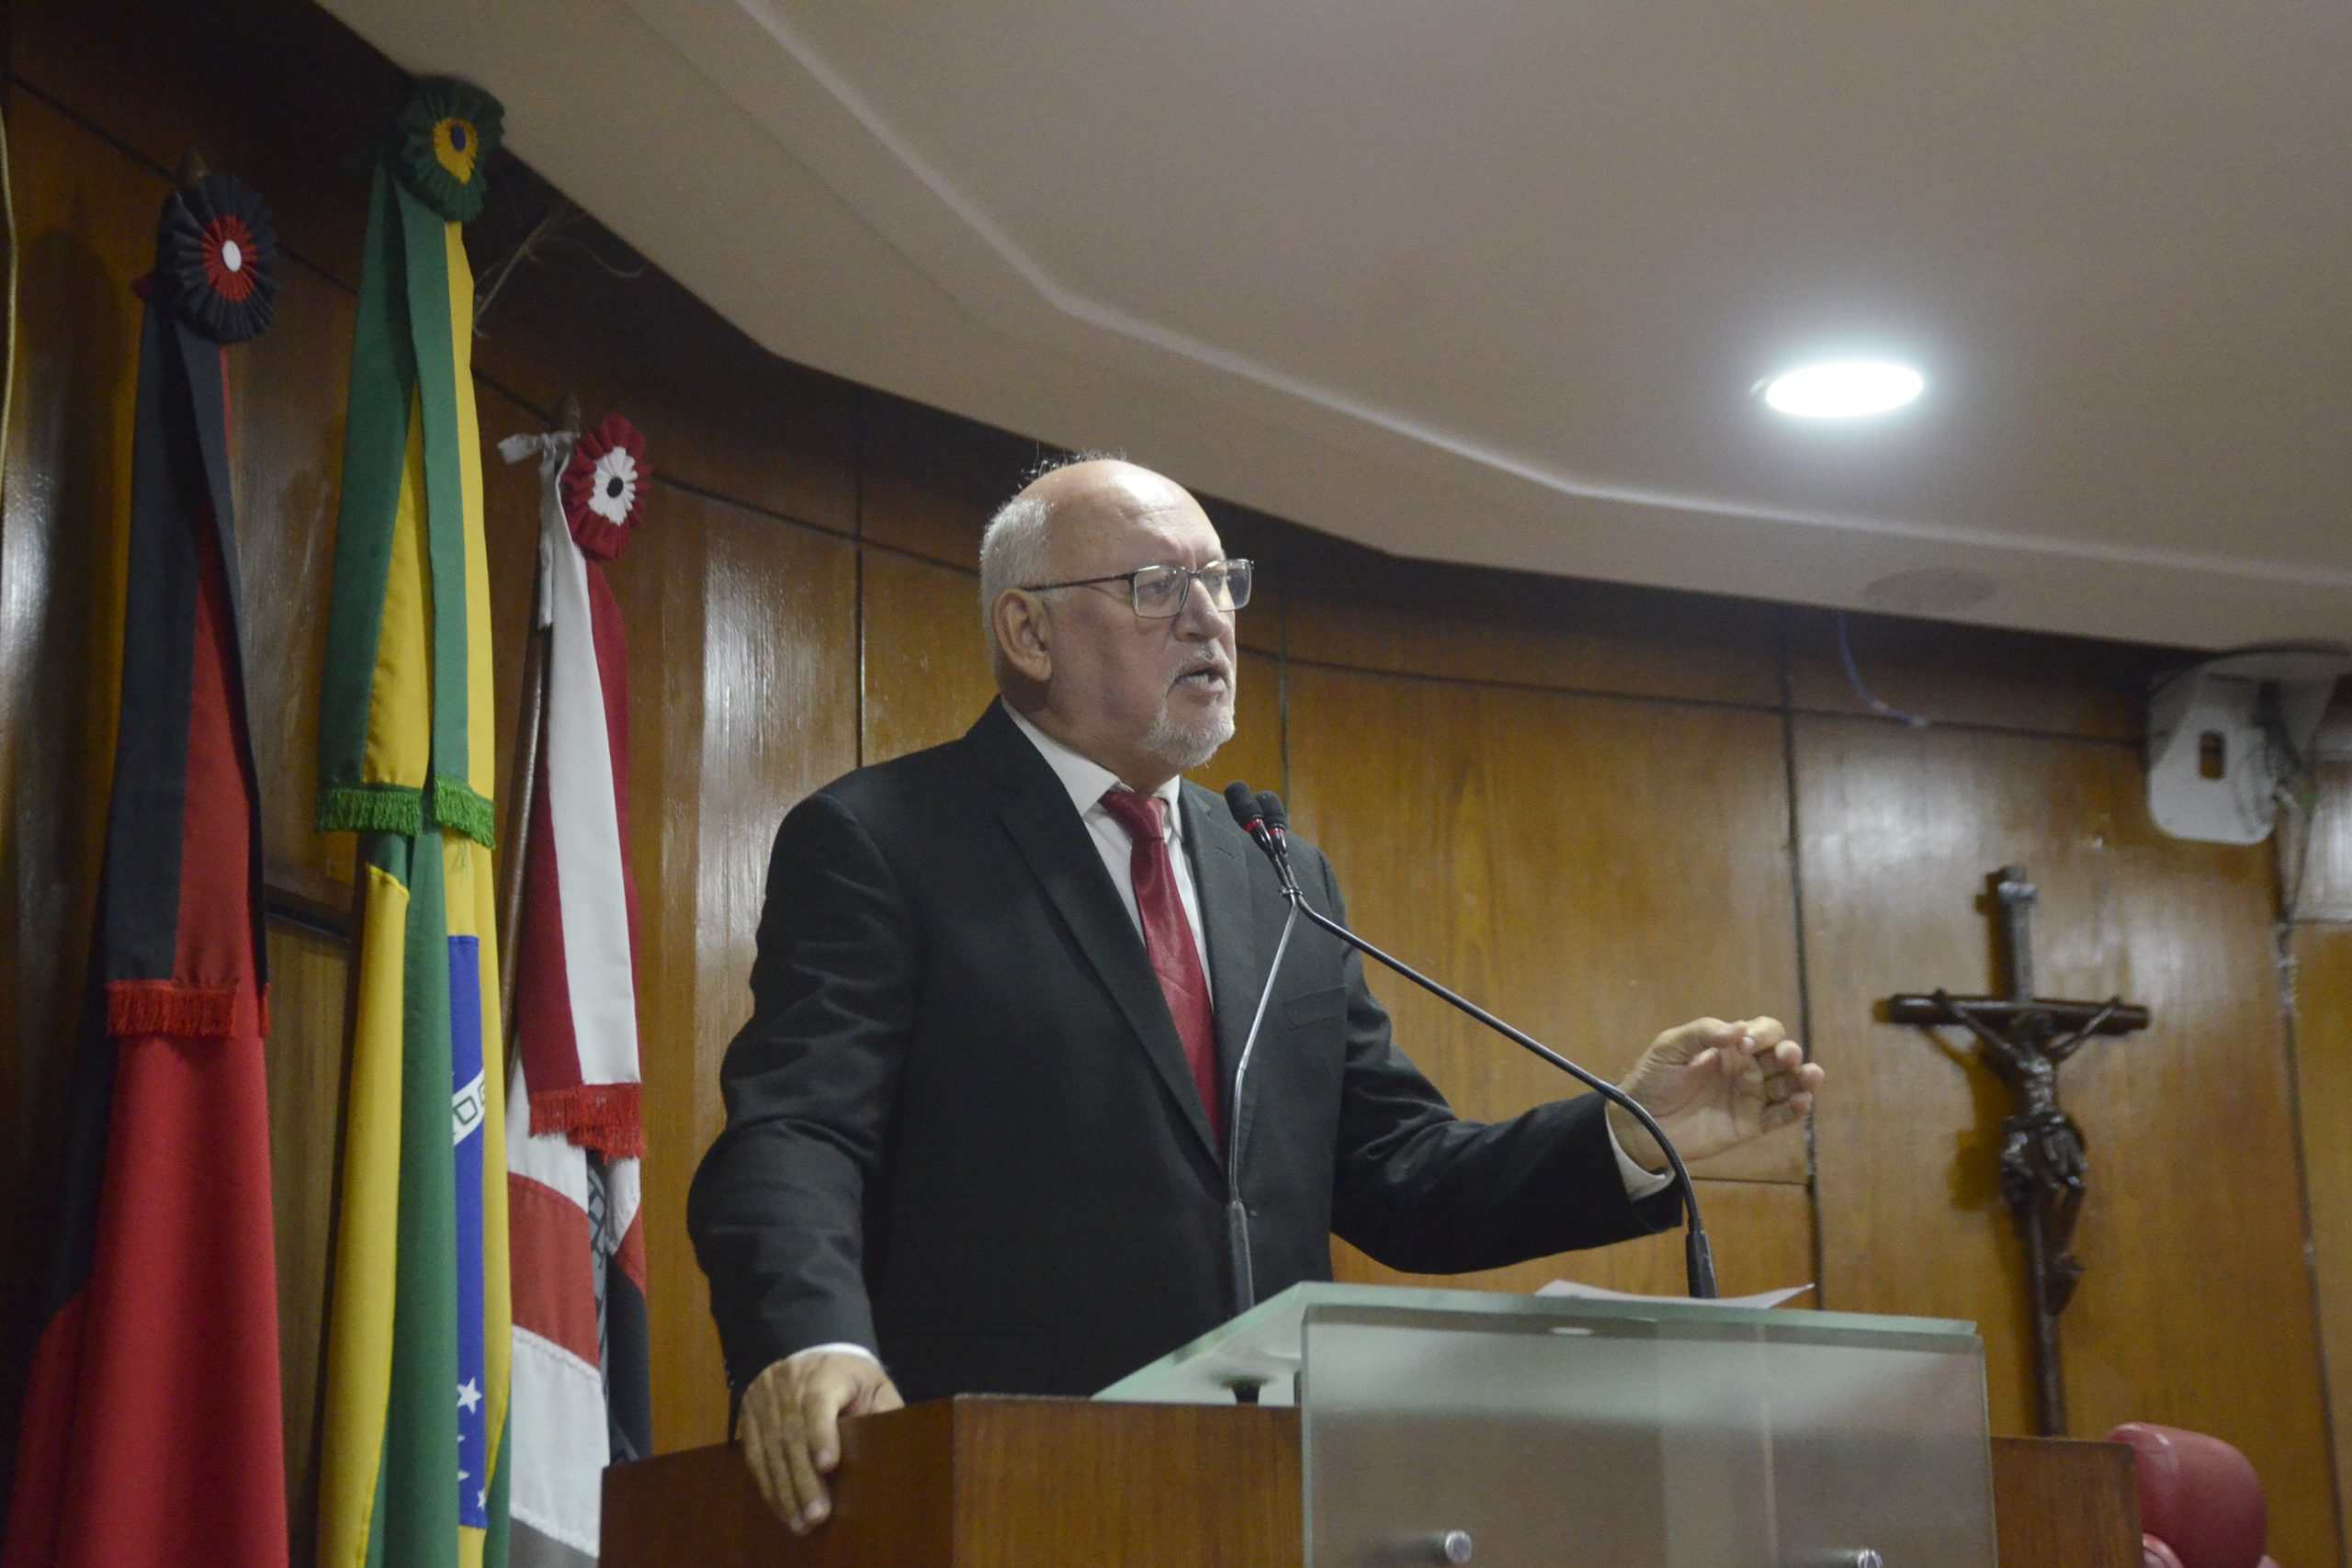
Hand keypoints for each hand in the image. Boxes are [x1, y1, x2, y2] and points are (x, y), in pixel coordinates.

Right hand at [738, 1351, 903, 1533]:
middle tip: (818, 1516)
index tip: (829, 1465)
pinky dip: (769, 1487)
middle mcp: (789, 1383)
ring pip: (770, 1449)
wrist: (808, 1353)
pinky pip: (755, 1457)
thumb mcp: (875, 1384)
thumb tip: (896, 1447)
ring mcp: (764, 1400)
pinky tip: (783, 1510)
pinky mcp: (750, 1418)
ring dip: (785, 1491)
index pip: (819, 1401)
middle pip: (792, 1433)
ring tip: (801, 1524)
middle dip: (804, 1479)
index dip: (821, 1433)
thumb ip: (885, 1411)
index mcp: (826, 1372)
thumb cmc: (851, 1379)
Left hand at [1608, 1016, 1822, 1171]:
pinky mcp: (1751, 1125)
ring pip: (1789, 1085)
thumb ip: (1702, 1032)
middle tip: (1784, 1058)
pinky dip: (1795, 1110)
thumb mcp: (1670, 1047)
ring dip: (1803, 1079)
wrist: (1640, 1124)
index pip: (1764, 1032)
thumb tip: (1738, 1029)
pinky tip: (1801, 1102)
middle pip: (1783, 1056)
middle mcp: (1747, 1069)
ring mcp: (1751, 1097)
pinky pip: (1780, 1117)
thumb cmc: (1653, 1080)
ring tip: (1810, 1077)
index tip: (1744, 1045)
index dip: (1763, 1034)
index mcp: (1730, 1047)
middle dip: (1789, 1053)